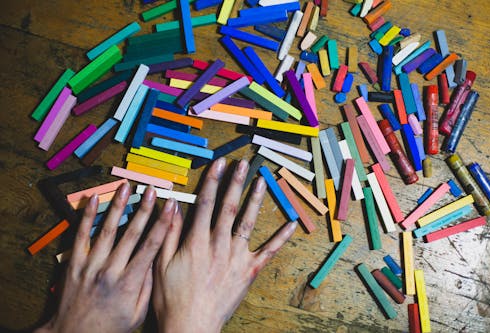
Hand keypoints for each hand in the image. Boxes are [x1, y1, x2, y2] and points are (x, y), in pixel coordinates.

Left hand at [35, 183, 176, 332]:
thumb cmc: (109, 327)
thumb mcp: (137, 314)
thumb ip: (146, 286)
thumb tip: (155, 260)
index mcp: (129, 283)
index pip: (150, 246)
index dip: (162, 224)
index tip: (170, 207)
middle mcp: (110, 270)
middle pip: (131, 233)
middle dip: (145, 209)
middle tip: (153, 191)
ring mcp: (90, 265)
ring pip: (107, 230)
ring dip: (118, 206)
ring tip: (126, 187)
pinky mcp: (74, 264)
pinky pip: (80, 236)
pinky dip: (87, 216)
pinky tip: (93, 199)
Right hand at [153, 158, 297, 332]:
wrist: (192, 326)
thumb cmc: (173, 298)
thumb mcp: (161, 264)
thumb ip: (169, 233)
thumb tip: (173, 205)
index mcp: (197, 241)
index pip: (205, 203)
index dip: (212, 180)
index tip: (218, 164)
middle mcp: (219, 244)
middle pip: (228, 207)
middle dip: (236, 183)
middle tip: (243, 164)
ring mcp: (236, 257)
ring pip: (248, 222)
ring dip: (255, 200)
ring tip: (261, 181)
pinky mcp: (249, 271)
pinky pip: (269, 252)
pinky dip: (280, 238)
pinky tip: (291, 224)